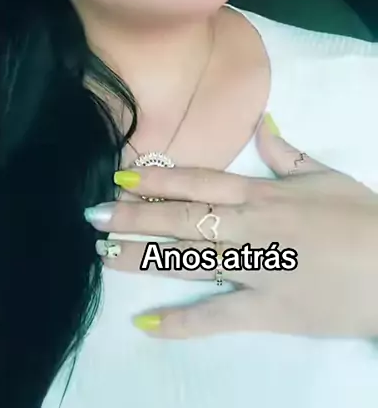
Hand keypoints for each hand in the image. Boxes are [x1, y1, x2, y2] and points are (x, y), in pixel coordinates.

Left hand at [84, 117, 377, 338]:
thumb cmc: (361, 218)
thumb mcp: (325, 175)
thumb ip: (286, 152)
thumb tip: (261, 121)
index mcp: (261, 193)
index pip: (199, 182)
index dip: (157, 178)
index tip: (120, 176)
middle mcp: (248, 227)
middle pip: (182, 219)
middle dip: (134, 216)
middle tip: (93, 215)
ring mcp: (254, 269)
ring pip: (188, 261)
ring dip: (144, 258)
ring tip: (105, 256)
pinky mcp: (265, 311)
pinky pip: (217, 316)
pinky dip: (181, 321)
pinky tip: (147, 323)